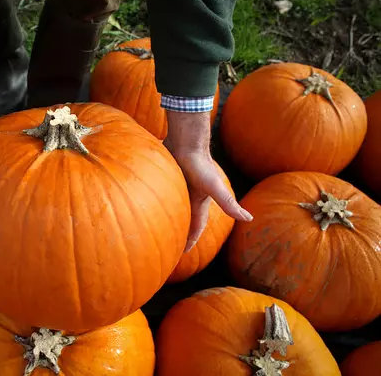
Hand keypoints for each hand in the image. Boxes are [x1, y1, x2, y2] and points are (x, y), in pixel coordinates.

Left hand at [164, 110, 252, 252]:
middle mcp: (189, 195)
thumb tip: (249, 218)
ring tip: (155, 227)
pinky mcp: (167, 177)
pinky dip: (156, 201)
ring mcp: (178, 186)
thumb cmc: (199, 164)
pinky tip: (144, 203)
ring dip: (167, 216)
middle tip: (168, 244)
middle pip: (183, 217)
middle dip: (179, 231)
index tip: (183, 252)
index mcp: (200, 201)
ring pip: (171, 206)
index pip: (196, 226)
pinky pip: (162, 193)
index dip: (192, 239)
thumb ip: (228, 203)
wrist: (185, 141)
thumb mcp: (214, 187)